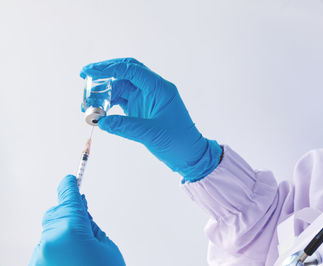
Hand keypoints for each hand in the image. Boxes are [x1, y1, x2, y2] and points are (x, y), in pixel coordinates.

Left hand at [29, 175, 124, 265]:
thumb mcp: (106, 246)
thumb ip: (91, 226)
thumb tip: (81, 214)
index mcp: (71, 231)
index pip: (69, 198)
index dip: (71, 186)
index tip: (70, 178)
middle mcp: (50, 242)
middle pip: (57, 213)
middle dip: (69, 215)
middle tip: (86, 226)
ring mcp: (41, 255)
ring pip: (51, 230)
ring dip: (64, 233)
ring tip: (81, 250)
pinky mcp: (37, 264)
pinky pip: (47, 246)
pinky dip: (58, 247)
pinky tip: (71, 257)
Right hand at [80, 58, 221, 181]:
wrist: (189, 154)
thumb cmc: (178, 142)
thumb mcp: (152, 134)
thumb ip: (125, 127)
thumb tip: (100, 122)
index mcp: (160, 89)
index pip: (132, 70)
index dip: (110, 68)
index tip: (90, 71)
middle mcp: (153, 89)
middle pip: (125, 72)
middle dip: (104, 73)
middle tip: (84, 77)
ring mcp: (146, 98)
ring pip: (120, 86)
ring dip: (103, 92)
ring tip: (87, 104)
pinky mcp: (141, 108)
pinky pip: (121, 99)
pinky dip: (108, 103)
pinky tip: (98, 112)